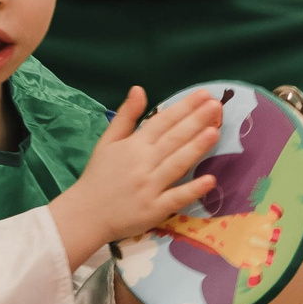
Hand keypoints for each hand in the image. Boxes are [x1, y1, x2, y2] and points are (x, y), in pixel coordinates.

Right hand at [48, 86, 224, 265]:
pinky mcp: (155, 209)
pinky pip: (176, 198)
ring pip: (177, 164)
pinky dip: (192, 190)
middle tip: (216, 105)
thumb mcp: (107, 142)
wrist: (86, 214)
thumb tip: (139, 89)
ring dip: (196, 148)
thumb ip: (125, 116)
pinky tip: (210, 180)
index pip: (163, 121)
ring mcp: (150, 187)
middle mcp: (143, 163)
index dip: (184, 107)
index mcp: (133, 145)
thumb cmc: (99, 176)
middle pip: (174, 139)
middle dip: (196, 121)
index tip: (204, 94)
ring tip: (215, 132)